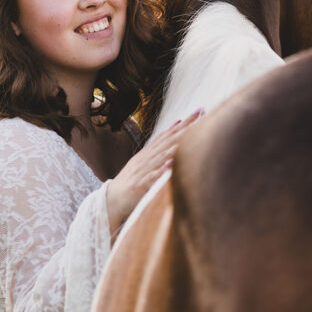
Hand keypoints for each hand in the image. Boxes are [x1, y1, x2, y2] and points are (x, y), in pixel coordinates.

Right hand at [105, 110, 202, 235]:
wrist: (111, 200)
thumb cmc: (131, 181)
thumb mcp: (143, 162)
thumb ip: (157, 149)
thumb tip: (174, 130)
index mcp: (148, 154)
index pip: (168, 135)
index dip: (183, 123)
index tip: (198, 111)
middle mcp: (146, 159)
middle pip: (168, 140)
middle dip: (185, 127)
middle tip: (200, 113)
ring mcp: (143, 171)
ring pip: (163, 155)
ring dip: (177, 143)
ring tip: (191, 132)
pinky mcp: (139, 186)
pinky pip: (152, 178)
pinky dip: (161, 170)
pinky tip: (170, 163)